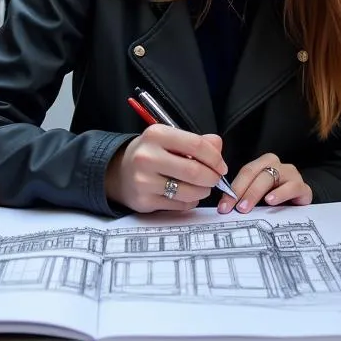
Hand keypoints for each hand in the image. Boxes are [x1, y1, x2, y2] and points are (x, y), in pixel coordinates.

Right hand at [106, 125, 228, 213]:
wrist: (119, 171)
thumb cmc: (150, 153)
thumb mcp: (169, 139)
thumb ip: (196, 141)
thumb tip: (218, 146)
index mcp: (156, 135)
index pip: (196, 145)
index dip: (215, 158)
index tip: (221, 165)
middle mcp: (147, 157)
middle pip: (194, 171)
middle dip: (212, 177)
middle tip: (215, 179)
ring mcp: (144, 181)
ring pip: (189, 192)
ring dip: (203, 191)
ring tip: (202, 187)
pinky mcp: (144, 201)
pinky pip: (179, 205)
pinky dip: (190, 201)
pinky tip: (187, 195)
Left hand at [217, 153, 311, 214]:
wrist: (302, 200)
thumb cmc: (277, 196)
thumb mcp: (259, 194)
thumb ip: (245, 196)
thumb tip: (226, 207)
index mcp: (263, 163)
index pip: (245, 172)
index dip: (233, 188)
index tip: (224, 205)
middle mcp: (276, 165)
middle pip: (254, 173)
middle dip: (241, 192)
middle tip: (233, 208)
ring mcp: (290, 174)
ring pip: (269, 178)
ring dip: (254, 192)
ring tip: (246, 206)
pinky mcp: (302, 187)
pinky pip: (291, 187)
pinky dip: (279, 194)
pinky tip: (270, 201)